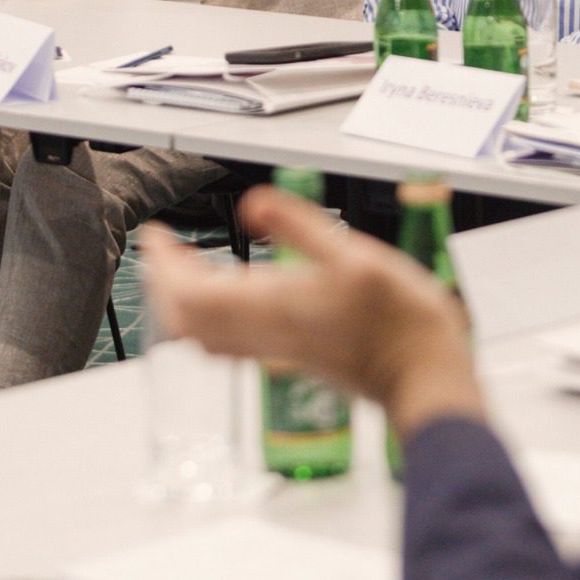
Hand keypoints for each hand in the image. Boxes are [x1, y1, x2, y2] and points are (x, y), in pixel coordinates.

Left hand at [141, 188, 484, 438]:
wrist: (422, 375)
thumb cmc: (400, 320)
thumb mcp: (355, 255)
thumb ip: (300, 226)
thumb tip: (253, 203)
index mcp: (273, 304)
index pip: (190, 292)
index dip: (163, 265)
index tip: (156, 237)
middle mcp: (265, 333)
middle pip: (186, 320)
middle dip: (163, 284)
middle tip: (161, 251)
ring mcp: (275, 351)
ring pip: (203, 337)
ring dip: (182, 304)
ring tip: (184, 270)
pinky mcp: (288, 359)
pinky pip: (227, 345)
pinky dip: (209, 320)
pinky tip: (228, 299)